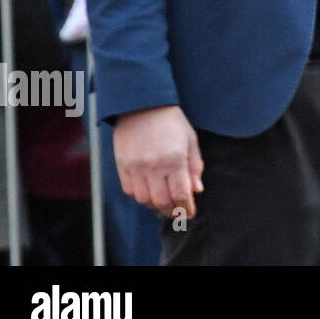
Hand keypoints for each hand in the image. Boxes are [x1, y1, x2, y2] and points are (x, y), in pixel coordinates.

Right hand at [113, 104, 203, 219]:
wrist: (142, 105)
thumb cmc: (171, 121)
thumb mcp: (190, 140)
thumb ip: (194, 166)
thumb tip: (197, 190)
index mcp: (174, 159)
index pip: (181, 194)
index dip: (186, 208)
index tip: (190, 213)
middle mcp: (154, 166)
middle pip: (161, 201)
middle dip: (171, 211)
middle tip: (177, 212)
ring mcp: (136, 167)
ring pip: (144, 199)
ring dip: (155, 206)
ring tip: (164, 203)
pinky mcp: (122, 165)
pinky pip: (129, 190)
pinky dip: (139, 197)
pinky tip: (148, 193)